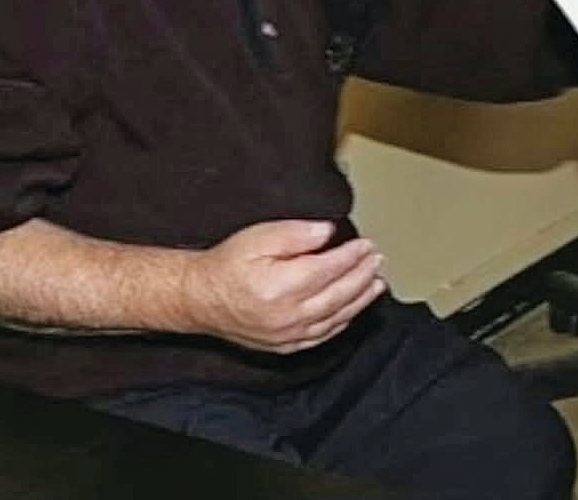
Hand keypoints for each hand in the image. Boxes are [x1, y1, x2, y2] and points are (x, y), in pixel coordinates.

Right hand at [180, 219, 386, 353]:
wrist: (200, 298)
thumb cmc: (228, 265)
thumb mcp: (260, 236)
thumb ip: (298, 233)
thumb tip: (329, 231)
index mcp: (283, 286)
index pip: (331, 269)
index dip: (353, 255)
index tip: (367, 244)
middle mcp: (288, 315)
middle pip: (339, 295)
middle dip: (363, 275)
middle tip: (377, 260)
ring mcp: (287, 335)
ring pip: (335, 318)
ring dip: (360, 300)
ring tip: (376, 283)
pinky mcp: (284, 345)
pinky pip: (322, 336)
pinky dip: (342, 322)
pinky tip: (352, 310)